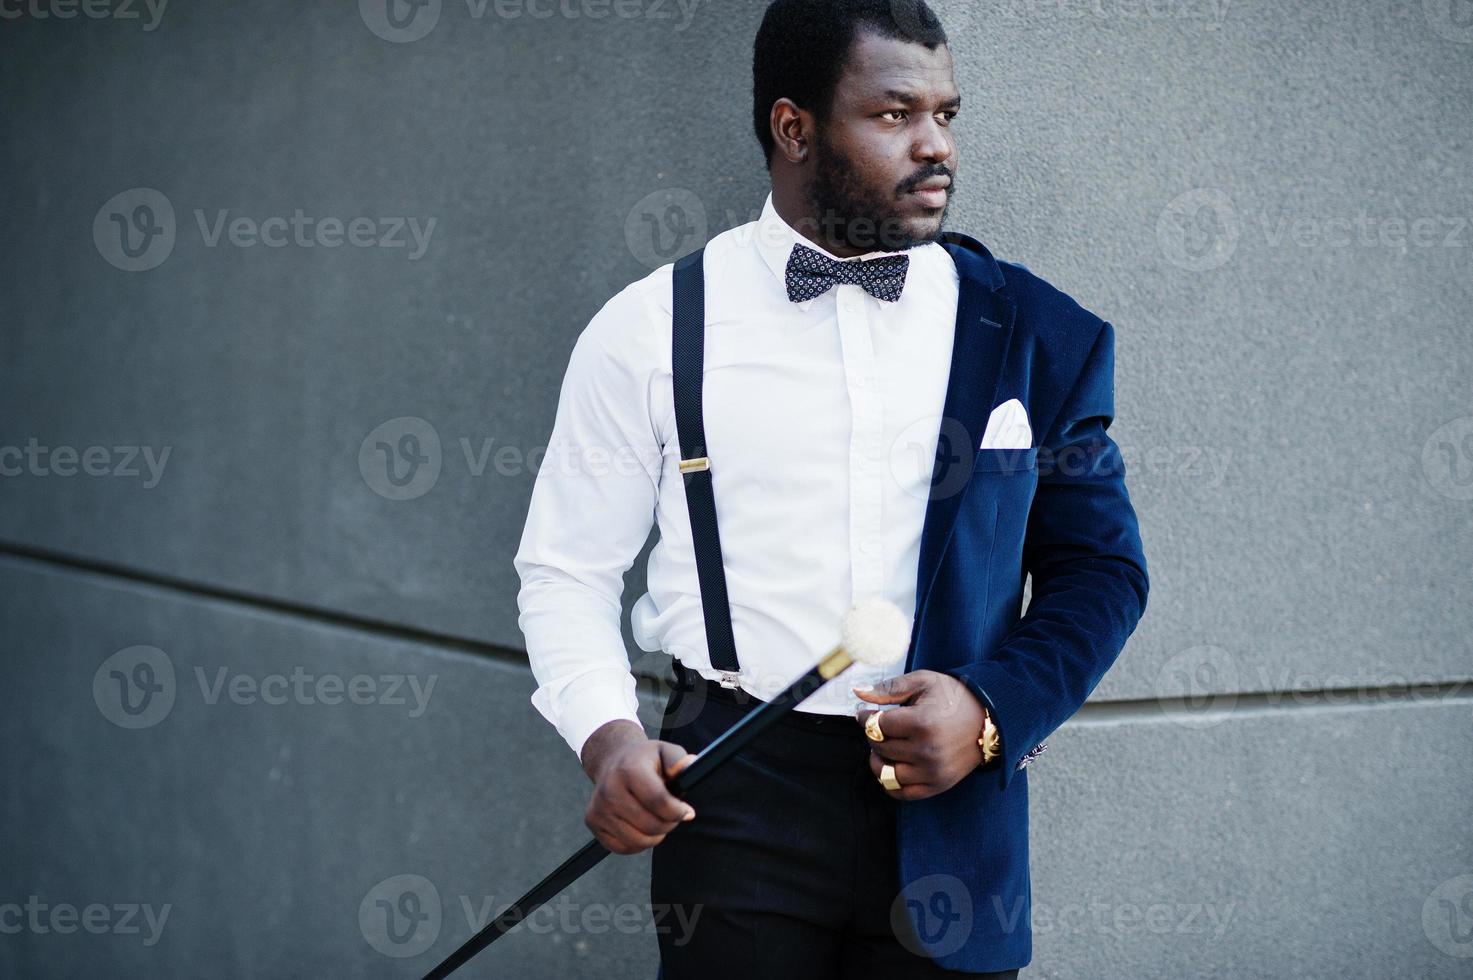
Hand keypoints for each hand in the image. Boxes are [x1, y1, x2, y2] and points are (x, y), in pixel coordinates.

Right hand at [579, 719, 696, 854]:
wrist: (612, 760)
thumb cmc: (643, 760)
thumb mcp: (665, 751)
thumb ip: (679, 760)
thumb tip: (689, 766)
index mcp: (629, 770)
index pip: (658, 801)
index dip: (678, 811)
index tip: (687, 812)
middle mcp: (610, 789)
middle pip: (650, 825)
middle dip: (669, 824)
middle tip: (672, 815)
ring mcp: (598, 808)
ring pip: (638, 841)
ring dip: (655, 836)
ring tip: (658, 820)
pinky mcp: (592, 822)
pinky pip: (622, 847)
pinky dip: (638, 843)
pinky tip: (641, 826)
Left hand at [854, 670, 987, 800]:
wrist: (989, 718)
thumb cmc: (953, 697)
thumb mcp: (922, 682)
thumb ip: (888, 689)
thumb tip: (857, 692)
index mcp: (922, 723)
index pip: (876, 726)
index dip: (866, 717)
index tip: (868, 713)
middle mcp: (927, 751)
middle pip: (879, 747)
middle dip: (873, 735)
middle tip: (882, 727)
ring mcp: (933, 772)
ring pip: (885, 773)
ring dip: (879, 759)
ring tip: (886, 746)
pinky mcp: (939, 785)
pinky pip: (901, 793)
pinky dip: (890, 782)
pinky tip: (894, 765)